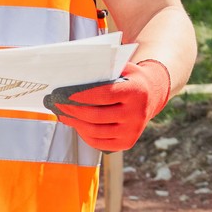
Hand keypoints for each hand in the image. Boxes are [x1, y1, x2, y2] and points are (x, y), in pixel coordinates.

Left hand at [43, 59, 171, 152]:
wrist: (152, 95)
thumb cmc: (130, 79)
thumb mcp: (124, 68)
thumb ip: (105, 69)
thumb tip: (76, 75)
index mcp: (137, 91)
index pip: (105, 95)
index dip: (83, 96)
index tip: (67, 95)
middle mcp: (137, 113)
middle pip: (97, 116)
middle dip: (74, 111)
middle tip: (58, 105)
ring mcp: (133, 130)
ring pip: (95, 131)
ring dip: (75, 124)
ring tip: (64, 116)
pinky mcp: (127, 142)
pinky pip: (99, 142)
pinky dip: (84, 135)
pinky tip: (76, 125)